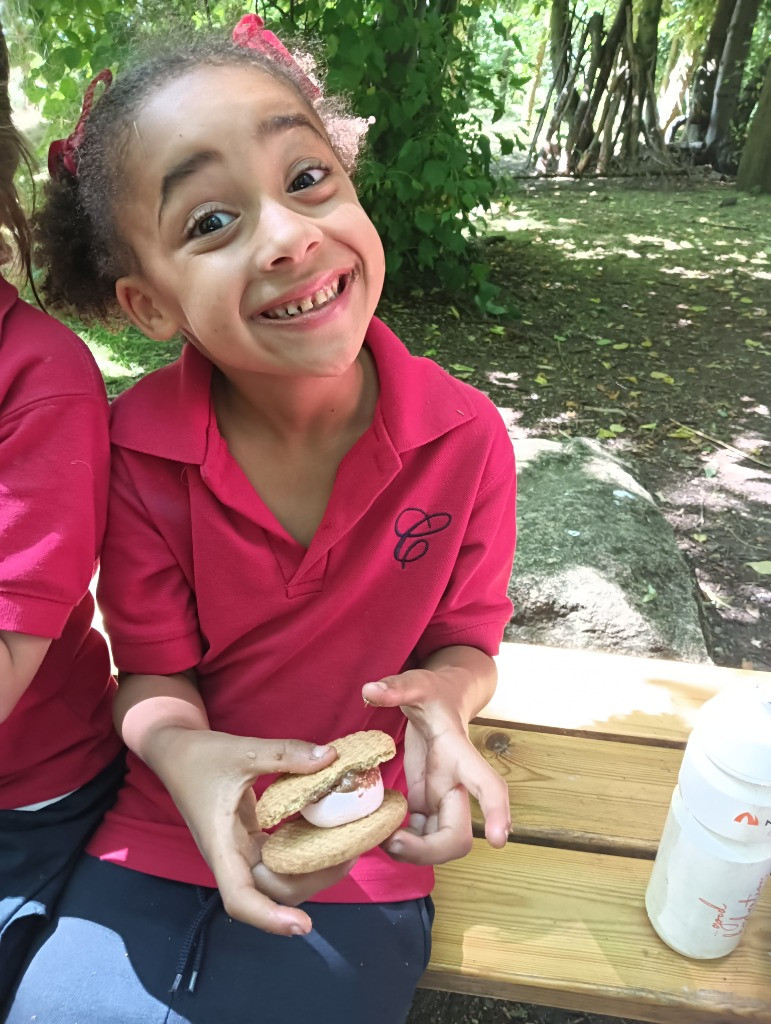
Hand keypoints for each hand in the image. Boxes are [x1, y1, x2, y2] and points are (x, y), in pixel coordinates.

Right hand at [151, 729, 350, 933]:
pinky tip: (328, 832)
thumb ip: (286, 754)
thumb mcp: (242, 751)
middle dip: (314, 880)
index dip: (269, 918)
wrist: (177, 753)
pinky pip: (281, 858)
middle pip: (273, 890)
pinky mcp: (250, 841)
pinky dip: (305, 851)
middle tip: (351, 853)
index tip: (304, 926)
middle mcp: (232, 858)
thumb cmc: (201, 757)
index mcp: (222, 847)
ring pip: (281, 878)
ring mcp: (242, 852)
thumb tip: (330, 757)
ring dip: (314, 868)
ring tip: (348, 844)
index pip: (240, 899)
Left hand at [362, 669, 509, 864]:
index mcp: (460, 755)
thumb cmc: (434, 693)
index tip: (497, 839)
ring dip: (413, 853)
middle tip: (391, 842)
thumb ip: (396, 687)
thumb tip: (370, 690)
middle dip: (428, 851)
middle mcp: (456, 784)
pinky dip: (403, 842)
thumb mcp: (416, 683)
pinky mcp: (426, 802)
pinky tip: (379, 832)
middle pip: (458, 835)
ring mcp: (441, 798)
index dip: (496, 811)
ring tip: (377, 839)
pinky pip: (420, 836)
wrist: (443, 700)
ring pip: (439, 844)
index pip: (488, 785)